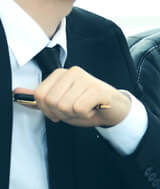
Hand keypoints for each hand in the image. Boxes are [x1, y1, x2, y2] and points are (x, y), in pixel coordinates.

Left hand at [16, 66, 130, 126]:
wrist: (113, 109)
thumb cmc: (86, 105)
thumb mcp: (59, 103)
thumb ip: (38, 99)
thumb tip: (16, 93)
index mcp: (60, 74)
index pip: (39, 95)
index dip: (48, 109)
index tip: (61, 110)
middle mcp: (72, 72)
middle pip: (51, 102)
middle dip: (62, 113)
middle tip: (75, 110)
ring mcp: (86, 79)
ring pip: (64, 106)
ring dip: (74, 115)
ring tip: (85, 109)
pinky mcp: (97, 89)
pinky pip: (79, 109)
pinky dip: (85, 115)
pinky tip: (92, 109)